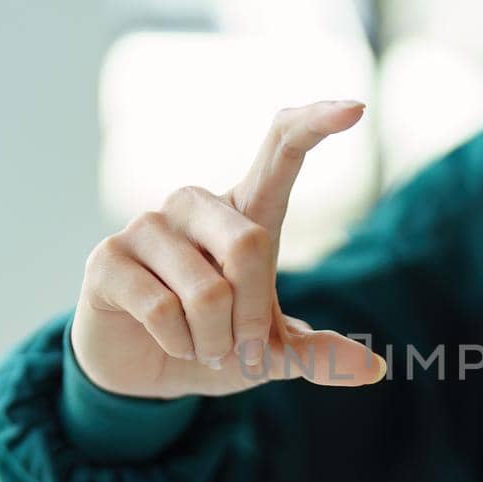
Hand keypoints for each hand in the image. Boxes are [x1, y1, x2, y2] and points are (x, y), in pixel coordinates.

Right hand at [72, 100, 385, 398]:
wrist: (144, 373)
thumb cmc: (214, 345)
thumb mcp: (271, 354)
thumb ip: (318, 355)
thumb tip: (375, 369)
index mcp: (244, 212)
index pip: (281, 149)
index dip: (314, 124)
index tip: (356, 108)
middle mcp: (195, 206)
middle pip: (248, 242)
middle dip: (254, 316)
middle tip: (241, 347)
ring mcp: (147, 227)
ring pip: (207, 291)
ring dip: (214, 340)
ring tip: (201, 345)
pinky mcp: (107, 259)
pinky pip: (163, 309)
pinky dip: (180, 343)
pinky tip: (169, 341)